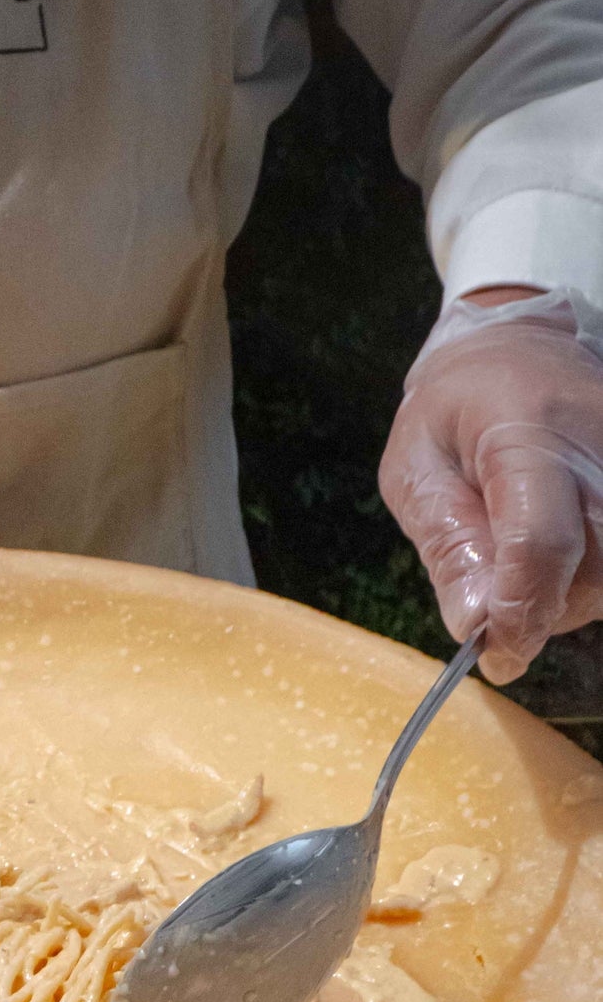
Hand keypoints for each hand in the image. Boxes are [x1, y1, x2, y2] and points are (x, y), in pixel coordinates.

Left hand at [380, 289, 602, 682]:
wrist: (520, 347)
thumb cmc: (454, 408)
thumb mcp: (417, 469)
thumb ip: (446, 546)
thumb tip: (473, 624)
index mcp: (528, 435)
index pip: (542, 543)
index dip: (520, 613)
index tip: (495, 654)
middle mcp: (600, 449)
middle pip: (593, 571)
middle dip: (542, 608)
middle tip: (496, 598)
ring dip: (567, 595)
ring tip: (522, 559)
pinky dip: (589, 577)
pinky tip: (557, 554)